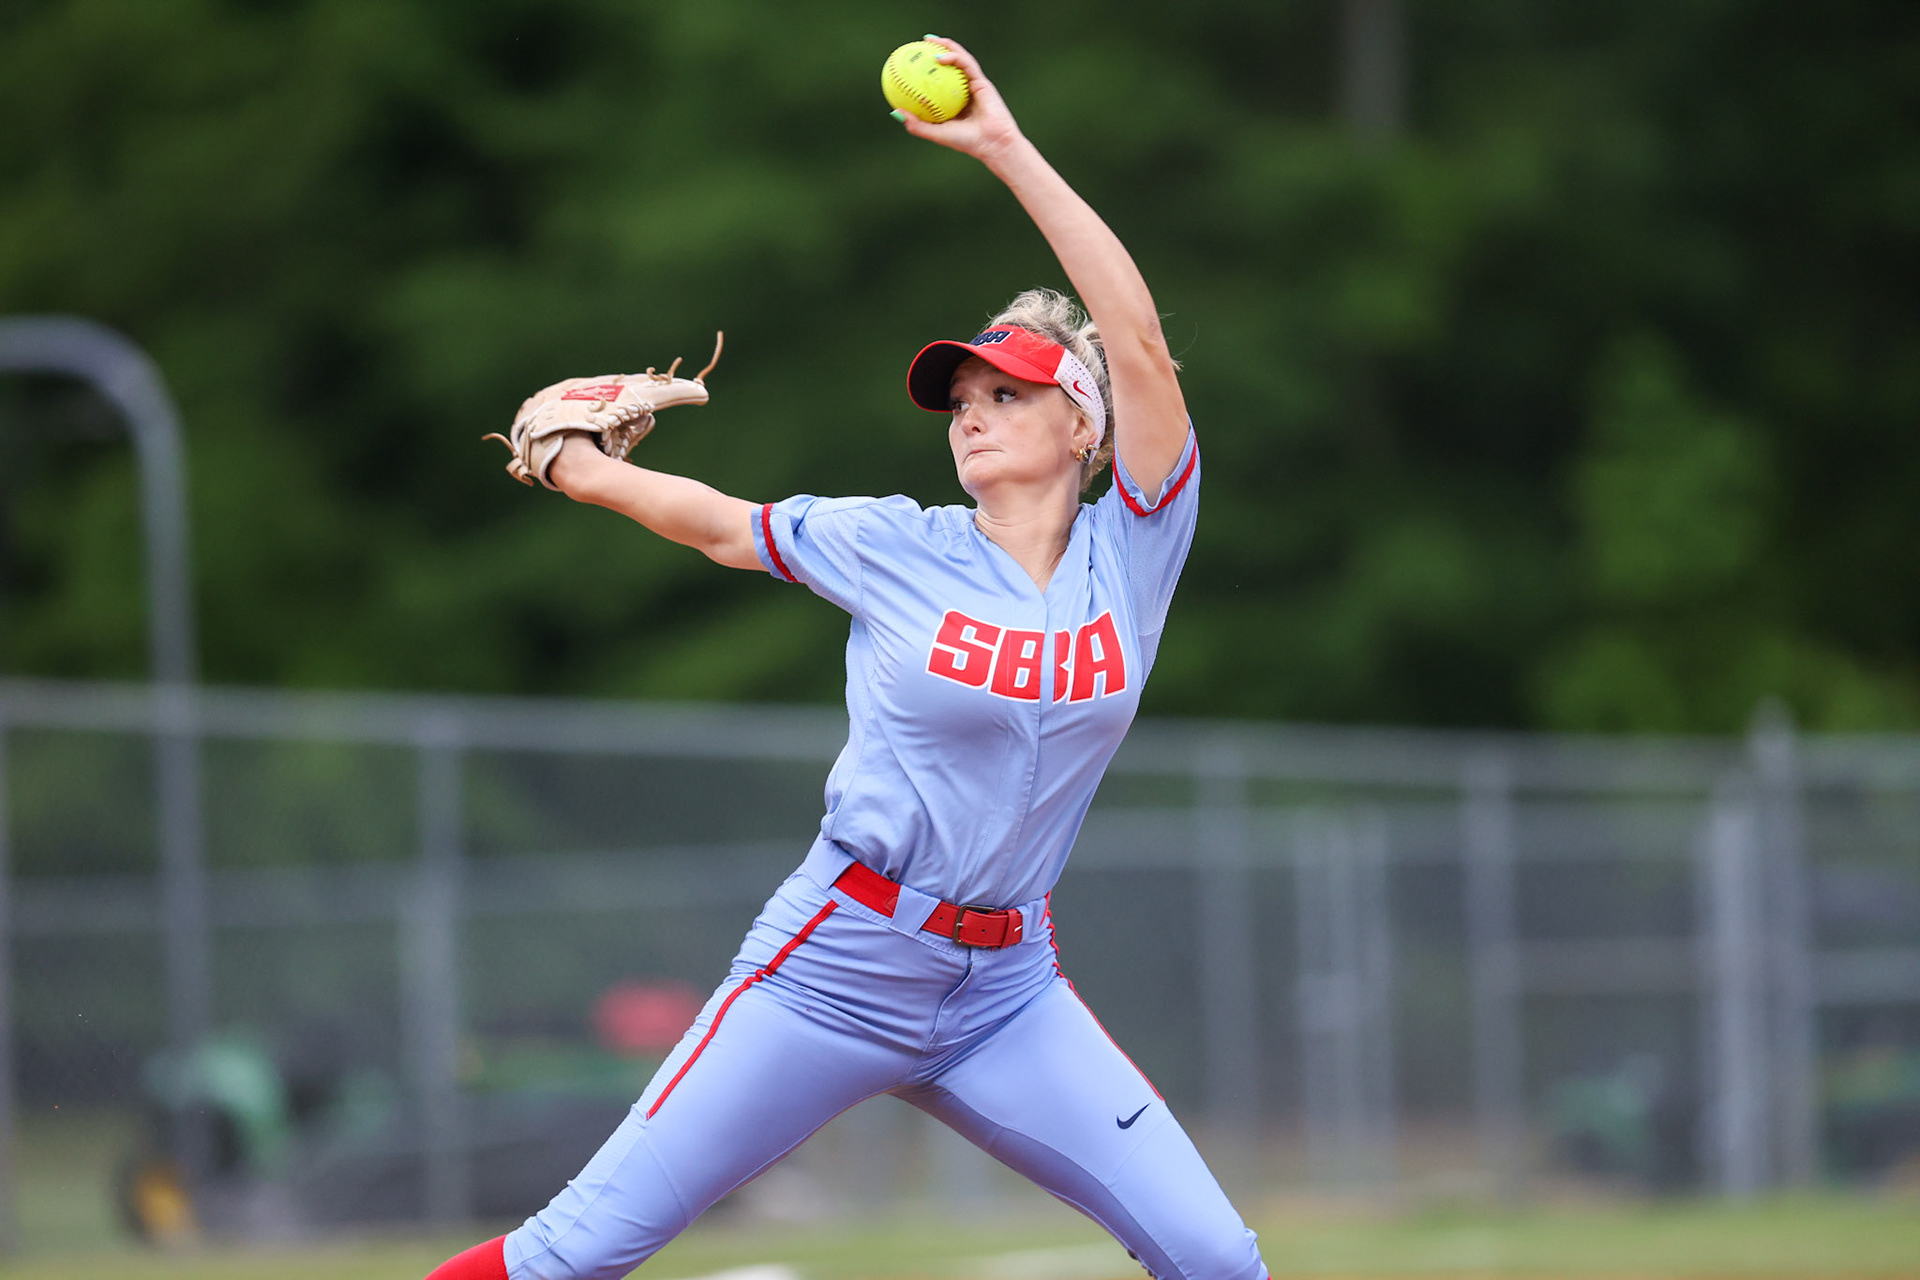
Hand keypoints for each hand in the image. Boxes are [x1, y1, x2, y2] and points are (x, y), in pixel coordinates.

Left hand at [895, 36, 1024, 165]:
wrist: (992, 143)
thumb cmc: (966, 142)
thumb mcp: (936, 133)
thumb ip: (917, 124)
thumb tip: (895, 112)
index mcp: (955, 102)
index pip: (939, 82)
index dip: (927, 70)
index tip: (912, 63)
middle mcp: (965, 91)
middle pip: (951, 66)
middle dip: (938, 50)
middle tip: (922, 43)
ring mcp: (974, 85)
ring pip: (960, 60)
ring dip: (947, 46)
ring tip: (931, 39)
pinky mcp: (983, 82)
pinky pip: (966, 65)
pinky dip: (954, 58)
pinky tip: (939, 56)